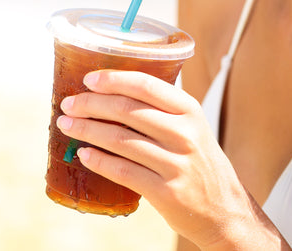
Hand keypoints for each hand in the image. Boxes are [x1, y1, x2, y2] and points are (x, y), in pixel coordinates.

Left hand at [56, 69, 282, 248]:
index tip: (88, 79)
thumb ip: (161, 110)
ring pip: (119, 139)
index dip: (113, 79)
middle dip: (90, 104)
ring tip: (67, 126)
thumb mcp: (192, 127)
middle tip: (69, 104)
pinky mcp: (165, 192)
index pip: (146, 85)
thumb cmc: (199, 163)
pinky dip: (98, 160)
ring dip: (87, 130)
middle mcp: (184, 134)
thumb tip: (111, 92)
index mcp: (189, 110)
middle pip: (127, 110)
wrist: (224, 210)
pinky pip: (122, 171)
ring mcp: (175, 164)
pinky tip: (84, 154)